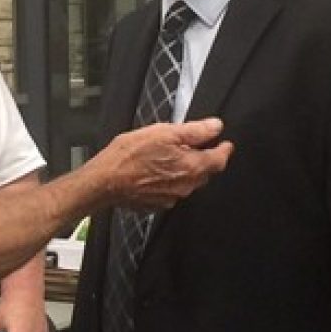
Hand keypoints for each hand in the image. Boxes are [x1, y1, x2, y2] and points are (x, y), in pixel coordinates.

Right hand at [89, 117, 232, 209]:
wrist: (104, 181)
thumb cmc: (129, 156)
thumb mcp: (163, 132)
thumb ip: (194, 131)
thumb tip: (215, 126)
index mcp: (191, 167)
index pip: (219, 160)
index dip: (224, 150)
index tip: (226, 144)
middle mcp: (185, 186)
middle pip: (204, 172)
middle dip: (203, 159)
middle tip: (191, 146)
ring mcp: (171, 198)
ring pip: (187, 182)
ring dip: (184, 170)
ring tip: (166, 156)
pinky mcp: (157, 204)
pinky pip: (171, 191)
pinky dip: (168, 181)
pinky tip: (153, 171)